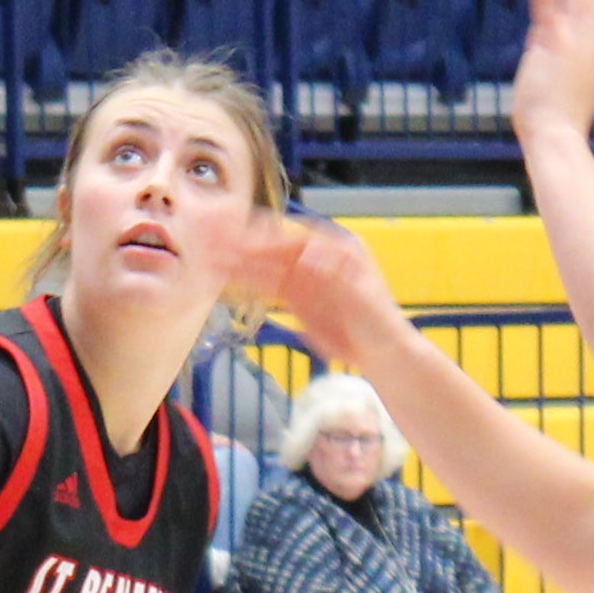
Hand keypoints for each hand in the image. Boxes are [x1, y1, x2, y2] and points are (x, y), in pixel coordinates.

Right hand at [224, 207, 403, 371]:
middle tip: (218, 243)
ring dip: (240, 262)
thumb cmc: (379, 321)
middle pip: (277, 249)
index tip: (246, 239)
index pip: (298, 239)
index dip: (271, 239)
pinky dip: (247, 282)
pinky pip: (267, 286)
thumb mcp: (362, 295)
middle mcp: (318, 258)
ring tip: (211, 258)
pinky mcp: (296, 298)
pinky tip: (225, 277)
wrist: (382, 353)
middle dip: (247, 247)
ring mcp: (305, 278)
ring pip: (267, 266)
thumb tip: (307, 254)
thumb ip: (335, 274)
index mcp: (338, 249)